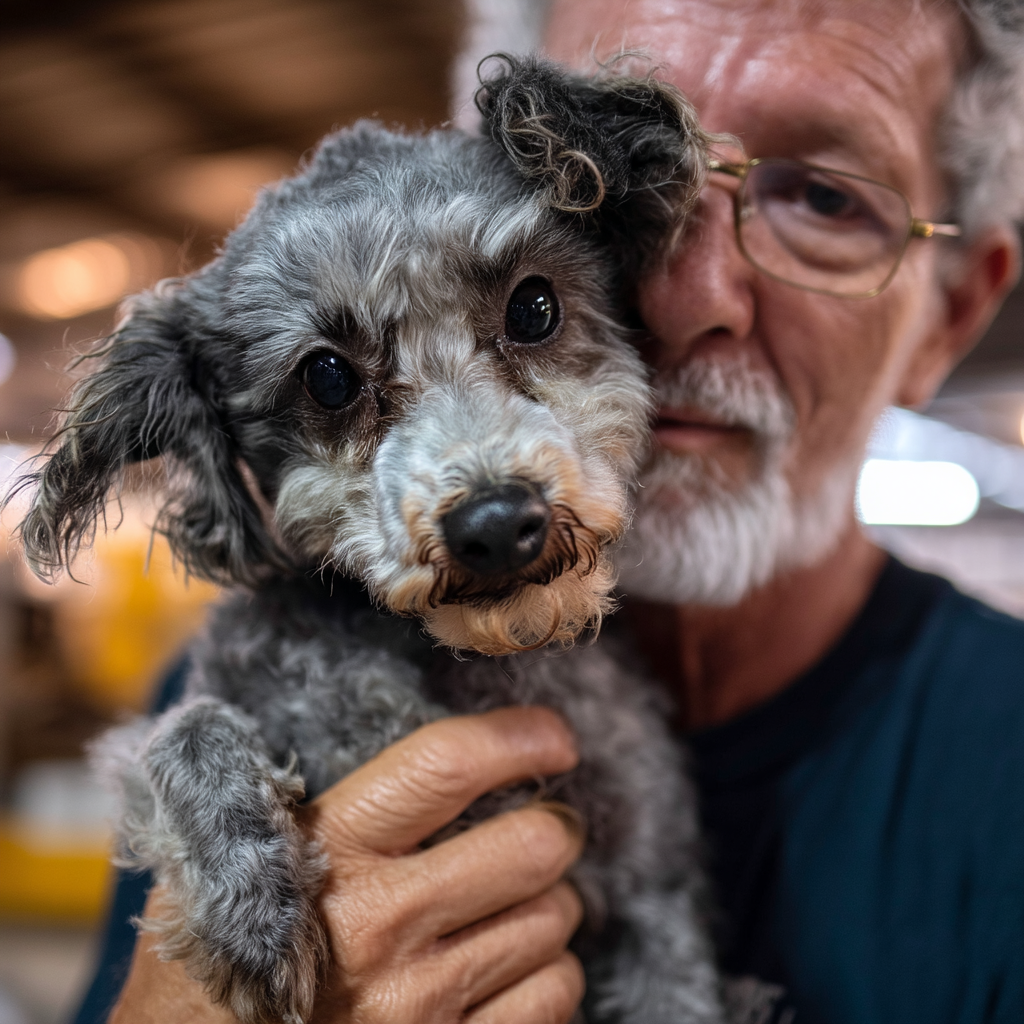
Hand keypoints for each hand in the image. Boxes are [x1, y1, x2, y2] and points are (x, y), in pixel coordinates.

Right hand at [108, 707, 584, 1023]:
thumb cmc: (216, 953)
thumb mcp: (237, 856)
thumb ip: (323, 799)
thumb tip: (427, 753)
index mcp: (329, 848)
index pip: (447, 766)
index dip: (518, 739)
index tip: (554, 737)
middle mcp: (380, 922)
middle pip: (534, 844)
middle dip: (552, 828)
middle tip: (540, 829)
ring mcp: (419, 1002)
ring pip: (554, 918)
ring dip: (545, 903)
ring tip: (506, 905)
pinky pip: (554, 994)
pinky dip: (546, 972)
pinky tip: (505, 967)